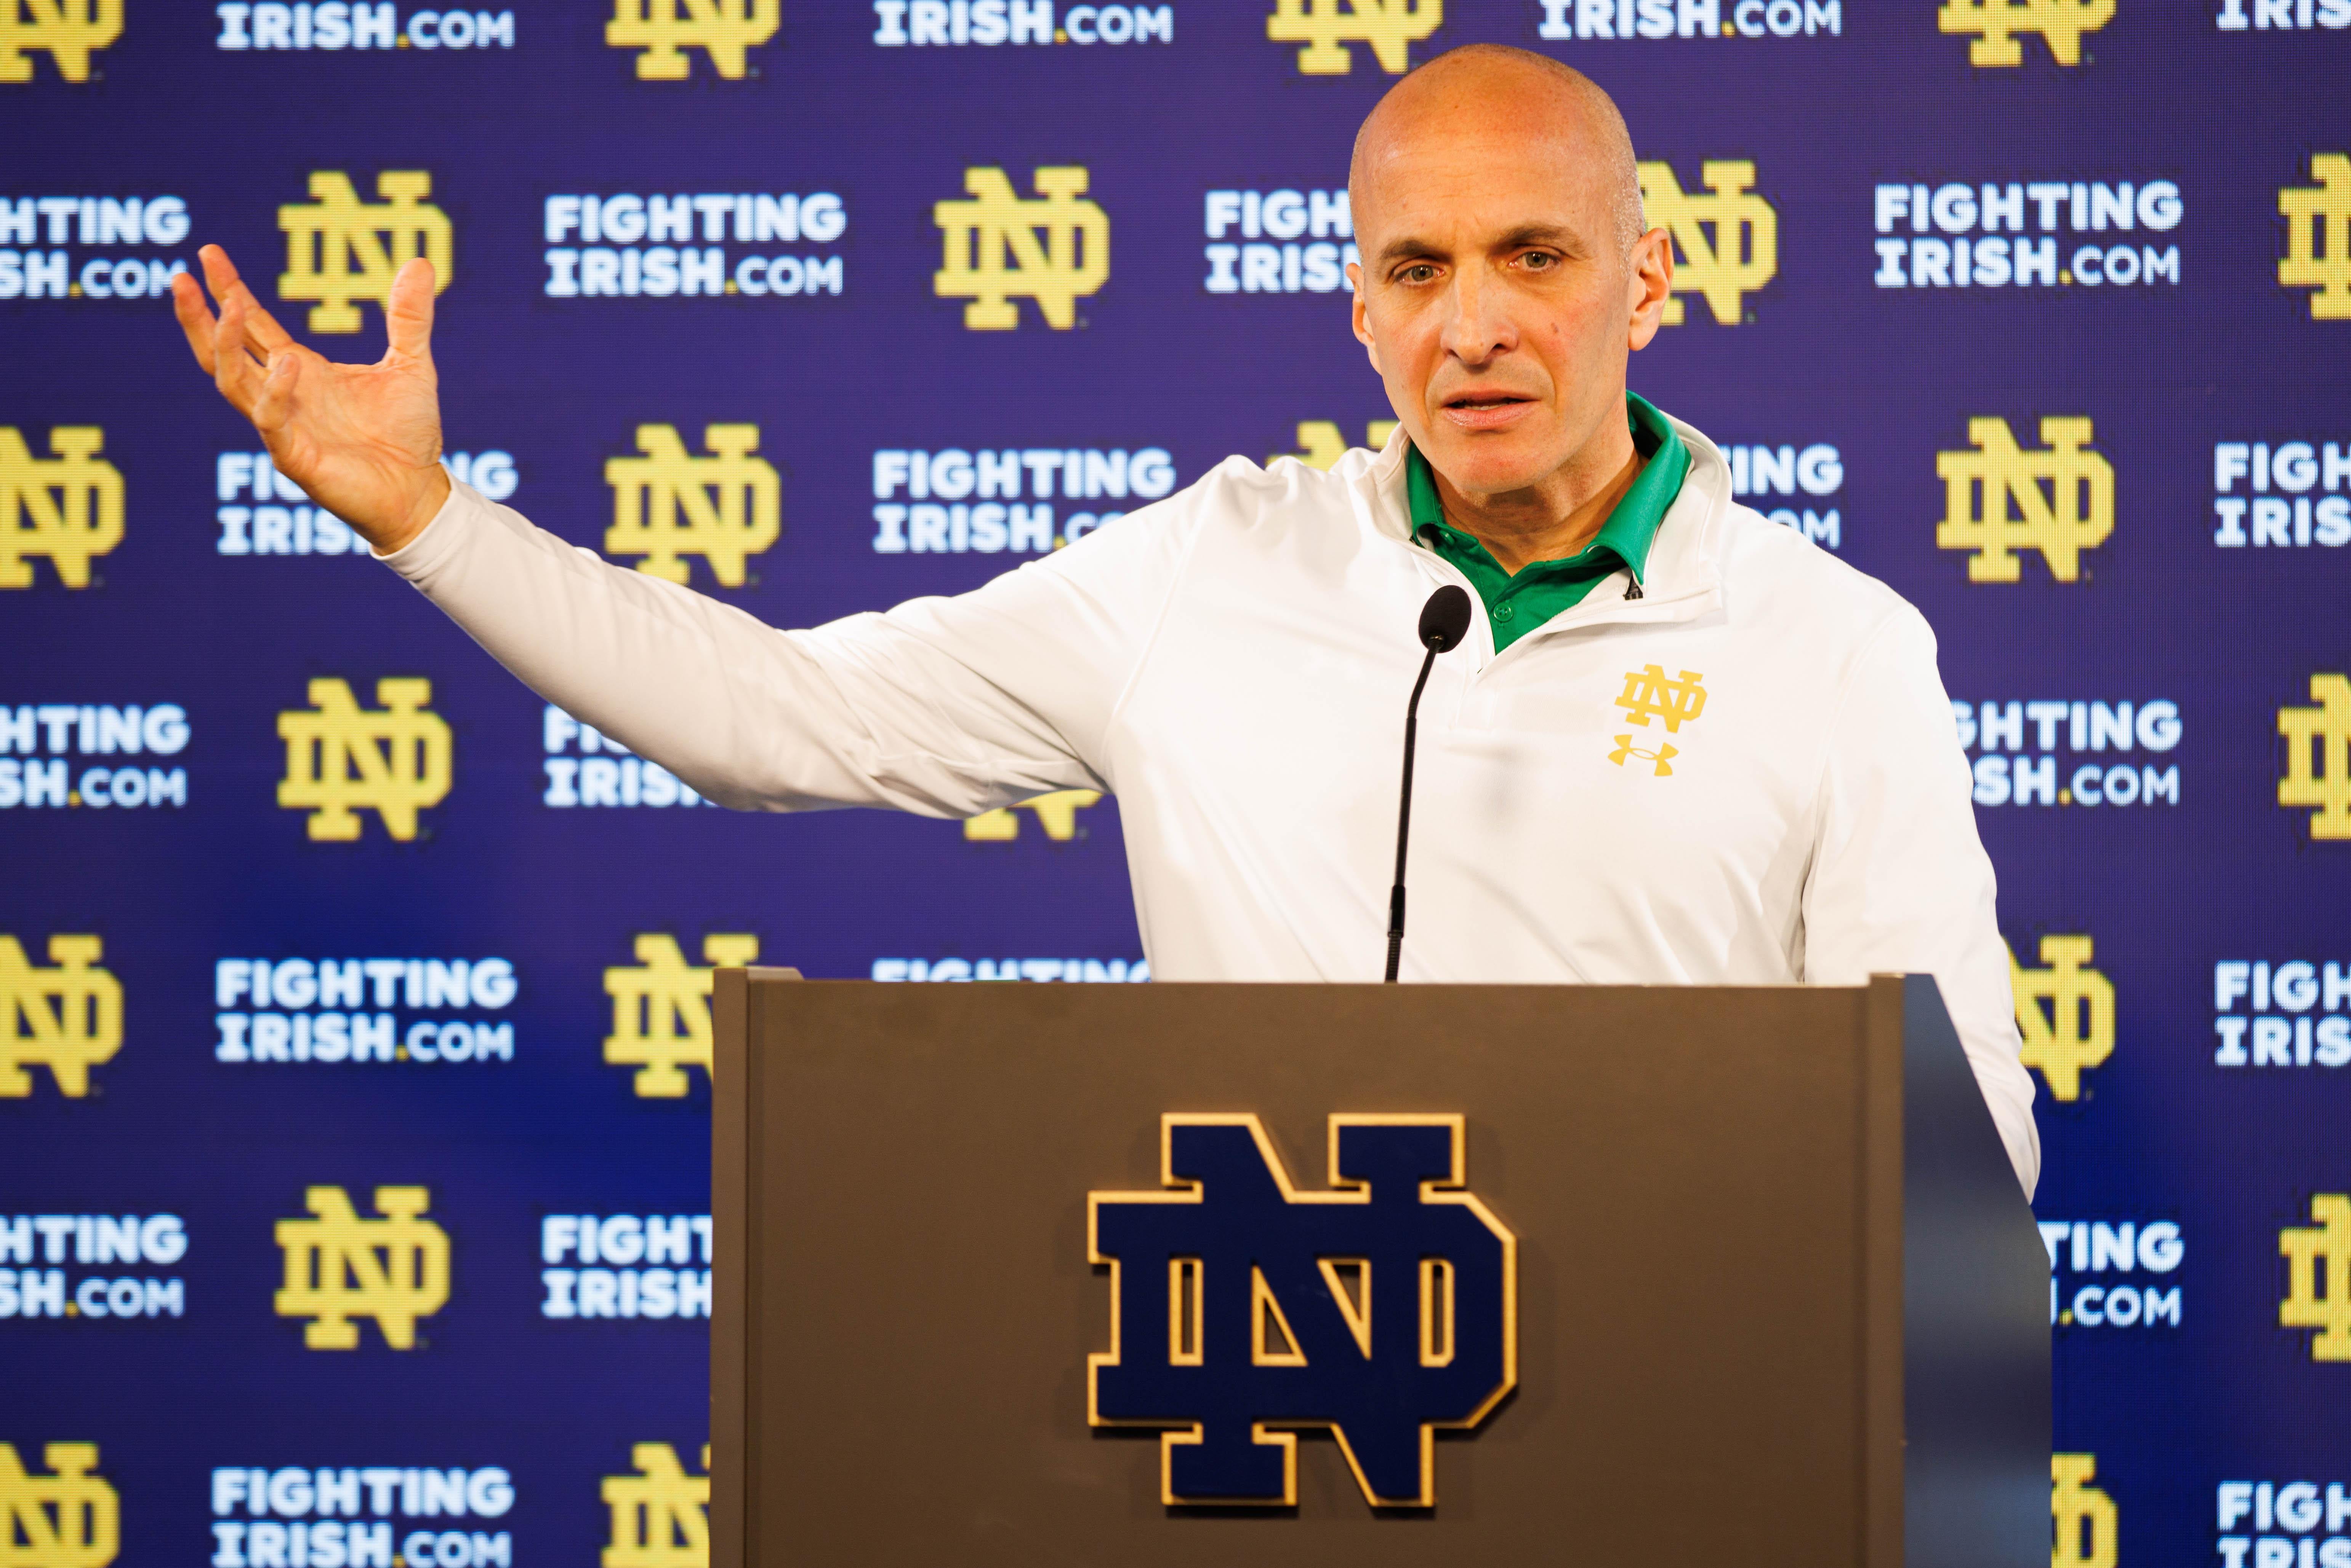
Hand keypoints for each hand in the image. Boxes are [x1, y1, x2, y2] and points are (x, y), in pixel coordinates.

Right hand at [173, 244, 450, 555]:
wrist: (421, 492)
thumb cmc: (409, 433)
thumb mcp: (412, 365)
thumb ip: (408, 317)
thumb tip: (420, 261)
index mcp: (300, 371)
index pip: (252, 325)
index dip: (229, 290)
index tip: (209, 253)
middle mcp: (283, 396)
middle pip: (223, 351)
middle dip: (199, 316)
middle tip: (180, 277)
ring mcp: (283, 427)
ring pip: (233, 383)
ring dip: (225, 345)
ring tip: (230, 304)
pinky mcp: (296, 458)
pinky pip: (272, 422)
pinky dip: (275, 393)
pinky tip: (286, 364)